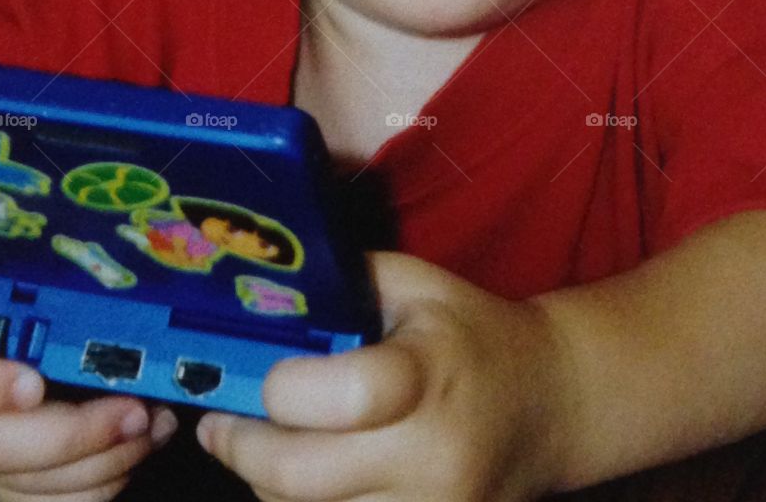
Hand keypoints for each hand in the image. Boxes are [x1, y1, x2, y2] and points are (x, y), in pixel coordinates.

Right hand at [0, 232, 179, 501]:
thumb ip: (30, 255)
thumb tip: (108, 253)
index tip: (33, 383)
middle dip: (72, 436)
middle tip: (135, 412)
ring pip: (16, 483)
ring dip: (96, 466)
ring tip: (152, 426)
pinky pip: (34, 500)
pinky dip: (91, 487)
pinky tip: (135, 449)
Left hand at [196, 251, 570, 501]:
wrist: (546, 403)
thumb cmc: (468, 332)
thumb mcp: (414, 284)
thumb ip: (338, 286)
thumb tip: (253, 295)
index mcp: (431, 372)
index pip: (348, 395)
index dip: (284, 388)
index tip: (256, 375)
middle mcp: (433, 456)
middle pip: (304, 478)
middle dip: (243, 449)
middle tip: (219, 422)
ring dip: (269, 485)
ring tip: (264, 444)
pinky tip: (305, 475)